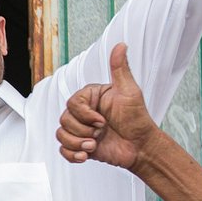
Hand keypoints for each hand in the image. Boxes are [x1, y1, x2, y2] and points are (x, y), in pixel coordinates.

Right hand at [56, 43, 159, 169]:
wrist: (141, 147)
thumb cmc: (137, 119)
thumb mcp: (129, 92)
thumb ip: (120, 69)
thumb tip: (120, 45)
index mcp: (91, 98)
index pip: (72, 103)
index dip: (85, 115)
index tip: (102, 121)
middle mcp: (83, 113)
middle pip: (64, 119)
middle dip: (83, 130)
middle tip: (101, 133)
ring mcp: (81, 130)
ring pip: (61, 134)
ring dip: (78, 143)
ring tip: (94, 145)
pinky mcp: (80, 146)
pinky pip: (63, 150)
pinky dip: (71, 154)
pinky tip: (85, 155)